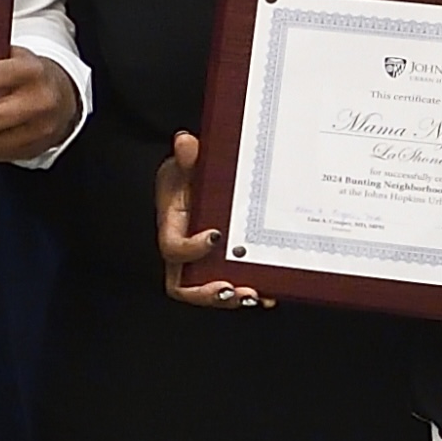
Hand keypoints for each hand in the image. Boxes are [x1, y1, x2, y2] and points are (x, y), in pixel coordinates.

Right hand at [155, 131, 263, 307]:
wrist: (193, 179)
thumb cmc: (185, 175)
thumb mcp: (185, 164)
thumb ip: (188, 158)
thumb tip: (186, 142)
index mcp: (172, 227)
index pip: (173, 248)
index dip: (191, 248)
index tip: (215, 237)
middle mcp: (184, 251)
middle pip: (185, 286)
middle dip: (208, 293)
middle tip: (233, 289)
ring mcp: (202, 261)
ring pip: (208, 291)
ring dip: (230, 298)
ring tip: (254, 295)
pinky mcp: (221, 263)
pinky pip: (230, 284)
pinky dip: (250, 292)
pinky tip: (269, 291)